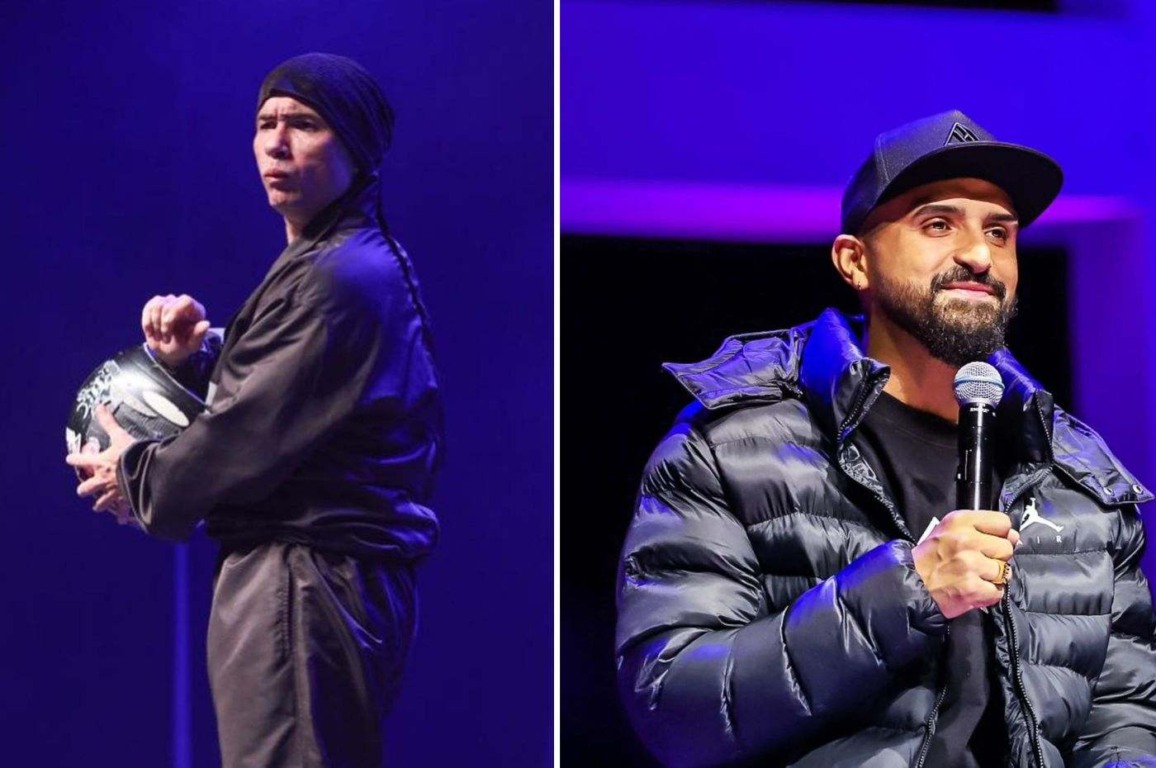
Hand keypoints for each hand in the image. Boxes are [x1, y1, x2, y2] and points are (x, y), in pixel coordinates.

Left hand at [65, 404, 137, 525]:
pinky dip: (123, 516)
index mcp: (99, 463)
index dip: (74, 459)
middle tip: (84, 489)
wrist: (146, 469)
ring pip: (101, 503)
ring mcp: (113, 491)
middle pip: (86, 488)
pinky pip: (123, 511)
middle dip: (85, 489)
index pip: (81, 461)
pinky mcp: (125, 499)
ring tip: (98, 507)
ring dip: (100, 505)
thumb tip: (99, 406)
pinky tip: (122, 521)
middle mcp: (103, 479)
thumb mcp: (120, 435)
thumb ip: (108, 422)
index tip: (70, 459)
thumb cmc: (132, 453)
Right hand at [142, 294, 209, 368]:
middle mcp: (182, 303)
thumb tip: (206, 324)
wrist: (168, 349)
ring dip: (155, 324)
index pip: (186, 301)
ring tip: (159, 337)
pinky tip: (150, 333)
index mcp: (195, 310)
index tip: (169, 330)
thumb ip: (198, 335)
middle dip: (164, 326)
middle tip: (166, 340)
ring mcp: (168, 302)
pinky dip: (147, 322)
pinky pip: (148, 308)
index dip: (174, 312)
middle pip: (168, 305)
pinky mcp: (156, 304)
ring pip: (157, 305)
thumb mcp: (192, 345)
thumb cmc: (183, 346)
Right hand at [912, 510, 1019, 618]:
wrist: (912, 583)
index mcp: (960, 521)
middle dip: (997, 558)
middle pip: (1006, 548)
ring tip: (975, 577)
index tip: (990, 542)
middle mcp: (966, 540)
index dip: (1000, 535)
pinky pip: (998, 592)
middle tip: (979, 562)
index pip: (1003, 523)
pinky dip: (988, 594)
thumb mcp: (949, 530)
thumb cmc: (931, 556)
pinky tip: (974, 589)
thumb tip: (1015, 536)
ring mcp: (971, 565)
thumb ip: (981, 529)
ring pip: (1004, 572)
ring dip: (993, 578)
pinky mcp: (973, 589)